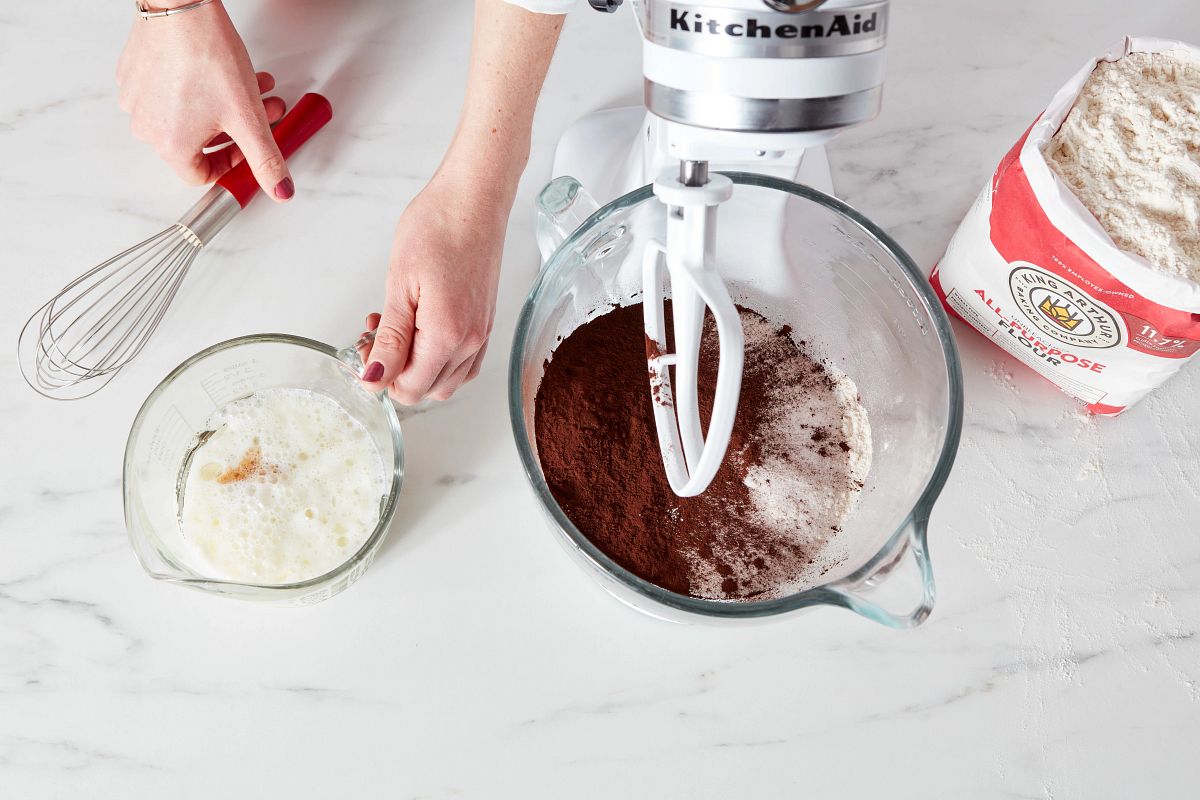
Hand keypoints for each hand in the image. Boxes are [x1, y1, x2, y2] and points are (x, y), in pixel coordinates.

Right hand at [116, 0, 293, 198]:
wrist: (181, 5)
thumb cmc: (206, 56)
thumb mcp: (248, 117)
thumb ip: (266, 160)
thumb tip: (280, 192)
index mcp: (170, 145)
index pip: (203, 175)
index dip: (234, 162)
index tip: (251, 147)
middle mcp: (146, 127)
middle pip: (200, 142)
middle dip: (240, 127)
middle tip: (266, 109)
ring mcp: (137, 98)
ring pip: (190, 115)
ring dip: (227, 105)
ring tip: (255, 84)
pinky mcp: (135, 73)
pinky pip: (171, 92)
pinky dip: (200, 88)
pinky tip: (222, 70)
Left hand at [359, 174, 508, 403]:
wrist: (473, 200)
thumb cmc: (437, 228)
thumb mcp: (399, 284)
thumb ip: (390, 339)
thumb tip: (374, 379)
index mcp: (447, 335)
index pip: (409, 389)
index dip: (380, 377)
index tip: (365, 347)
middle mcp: (471, 342)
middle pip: (428, 390)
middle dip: (397, 373)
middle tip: (378, 335)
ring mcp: (482, 334)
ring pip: (447, 381)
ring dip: (418, 367)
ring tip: (400, 328)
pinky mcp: (486, 323)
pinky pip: (465, 364)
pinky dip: (440, 361)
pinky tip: (423, 332)